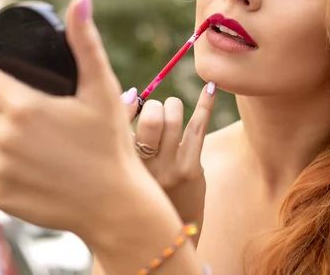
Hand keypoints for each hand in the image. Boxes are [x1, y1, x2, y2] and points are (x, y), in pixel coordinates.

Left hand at [0, 0, 159, 237]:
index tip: (6, 77)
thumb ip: (85, 42)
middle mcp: (4, 137)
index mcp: (24, 106)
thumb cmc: (112, 144)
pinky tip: (24, 169)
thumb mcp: (102, 89)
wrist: (115, 203)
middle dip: (5, 107)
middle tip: (39, 116)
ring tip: (35, 142)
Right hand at [121, 83, 215, 240]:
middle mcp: (141, 167)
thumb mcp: (125, 171)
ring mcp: (167, 169)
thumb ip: (123, 138)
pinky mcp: (190, 170)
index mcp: (119, 164)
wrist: (164, 241)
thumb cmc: (142, 197)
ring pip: (173, 118)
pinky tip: (211, 87)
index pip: (118, 122)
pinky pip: (197, 127)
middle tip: (157, 112)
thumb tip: (131, 94)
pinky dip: (205, 103)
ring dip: (174, 106)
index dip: (125, 104)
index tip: (133, 98)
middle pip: (151, 117)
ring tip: (173, 111)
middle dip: (155, 106)